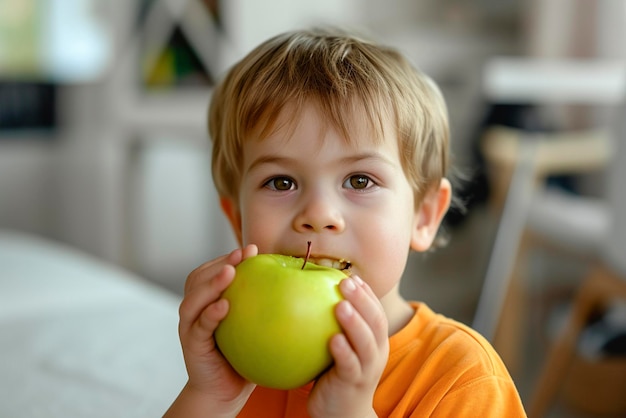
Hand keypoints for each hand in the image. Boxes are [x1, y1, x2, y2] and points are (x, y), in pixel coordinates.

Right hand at [166, 245, 257, 417]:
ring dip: (211, 284)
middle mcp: (195, 310)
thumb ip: (262, 304)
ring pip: (193, 300)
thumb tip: (294, 282)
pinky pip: (199, 327)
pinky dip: (210, 315)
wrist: (224, 391)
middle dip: (219, 263)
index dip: (227, 257)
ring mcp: (190, 328)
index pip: (211, 271)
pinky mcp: (192, 346)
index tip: (250, 249)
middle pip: (198, 278)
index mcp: (207, 301)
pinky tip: (225, 307)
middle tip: (241, 255)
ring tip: (230, 272)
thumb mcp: (252, 325)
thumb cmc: (243, 355)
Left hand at [307, 275, 388, 417]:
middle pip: (375, 321)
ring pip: (366, 343)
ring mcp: (366, 369)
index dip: (367, 293)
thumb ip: (333, 326)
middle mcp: (376, 352)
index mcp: (375, 341)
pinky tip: (333, 340)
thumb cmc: (337, 376)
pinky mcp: (353, 384)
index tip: (352, 275)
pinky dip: (344, 351)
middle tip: (346, 282)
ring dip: (355, 323)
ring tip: (341, 306)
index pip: (376, 312)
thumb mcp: (340, 348)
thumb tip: (312, 295)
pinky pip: (350, 366)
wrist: (342, 415)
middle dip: (362, 300)